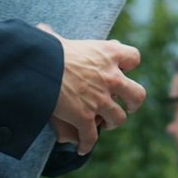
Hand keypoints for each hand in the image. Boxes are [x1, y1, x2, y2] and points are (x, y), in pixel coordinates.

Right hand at [41, 26, 144, 154]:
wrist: (40, 68)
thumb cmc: (47, 50)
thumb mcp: (58, 40)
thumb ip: (56, 38)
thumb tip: (42, 29)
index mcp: (108, 54)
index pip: (134, 57)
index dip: (129, 64)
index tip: (122, 69)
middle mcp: (112, 78)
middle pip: (138, 94)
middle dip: (134, 102)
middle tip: (127, 105)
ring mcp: (101, 100)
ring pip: (119, 118)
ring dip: (113, 123)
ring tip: (105, 124)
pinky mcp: (85, 118)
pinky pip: (92, 137)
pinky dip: (87, 144)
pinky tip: (82, 148)